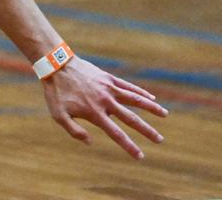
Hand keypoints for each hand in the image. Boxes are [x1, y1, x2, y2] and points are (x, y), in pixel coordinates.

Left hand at [41, 57, 167, 158]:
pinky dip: (141, 92)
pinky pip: (128, 86)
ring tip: (165, 114)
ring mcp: (109, 88)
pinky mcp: (108, 78)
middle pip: (131, 118)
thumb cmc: (56, 92)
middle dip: (147, 131)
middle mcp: (106, 101)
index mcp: (95, 113)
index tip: (140, 156)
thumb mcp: (59, 115)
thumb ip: (74, 130)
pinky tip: (151, 98)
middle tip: (160, 140)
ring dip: (151, 108)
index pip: (116, 133)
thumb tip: (91, 142)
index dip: (129, 146)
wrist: (57, 65)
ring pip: (135, 99)